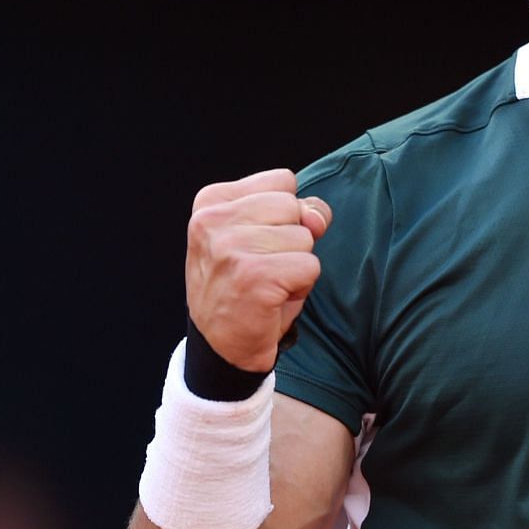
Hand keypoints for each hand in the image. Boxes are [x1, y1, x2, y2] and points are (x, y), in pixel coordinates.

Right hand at [185, 169, 331, 371]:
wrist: (222, 346)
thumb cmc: (244, 287)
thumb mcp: (263, 236)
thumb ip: (296, 212)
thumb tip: (317, 217)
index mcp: (211, 202)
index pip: (282, 181)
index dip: (283, 216)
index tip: (255, 244)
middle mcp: (214, 220)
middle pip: (293, 206)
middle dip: (291, 239)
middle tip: (263, 268)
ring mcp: (231, 248)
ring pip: (304, 237)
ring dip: (296, 265)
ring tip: (267, 284)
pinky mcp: (254, 276)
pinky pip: (309, 266)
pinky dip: (300, 286)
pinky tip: (272, 299)